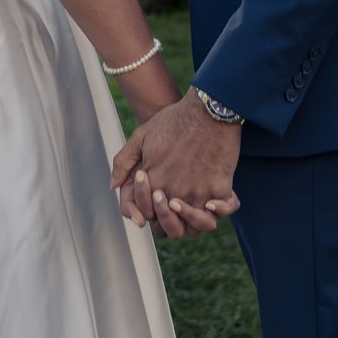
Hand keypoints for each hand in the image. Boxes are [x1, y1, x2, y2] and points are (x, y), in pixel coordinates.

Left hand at [111, 90, 241, 238]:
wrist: (206, 109)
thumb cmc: (174, 120)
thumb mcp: (141, 136)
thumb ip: (123, 162)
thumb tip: (112, 186)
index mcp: (154, 181)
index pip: (147, 216)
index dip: (151, 216)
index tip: (160, 202)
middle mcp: (174, 192)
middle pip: (172, 229)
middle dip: (171, 222)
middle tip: (175, 205)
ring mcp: (198, 192)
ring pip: (198, 226)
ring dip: (195, 219)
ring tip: (196, 204)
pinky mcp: (220, 187)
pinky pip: (225, 210)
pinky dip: (221, 210)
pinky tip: (215, 201)